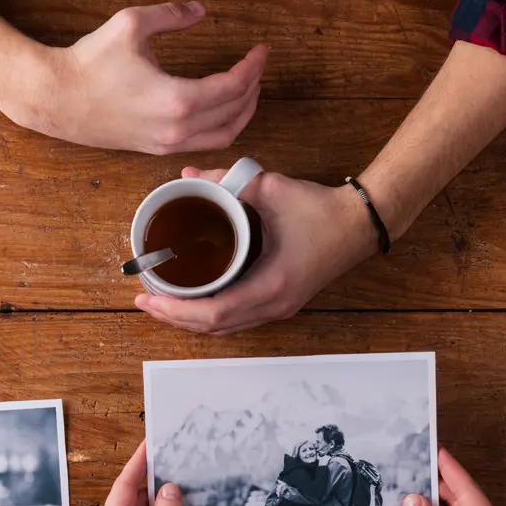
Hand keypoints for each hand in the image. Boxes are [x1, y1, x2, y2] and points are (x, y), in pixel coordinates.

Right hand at [38, 3, 267, 153]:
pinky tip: (222, 108)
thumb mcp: (131, 25)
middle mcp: (177, 129)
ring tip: (249, 88)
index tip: (261, 50)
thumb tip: (199, 11)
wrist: (57, 99)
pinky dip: (223, 127)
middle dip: (253, 86)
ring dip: (243, 112)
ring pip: (224, 135)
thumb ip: (171, 15)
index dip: (254, 66)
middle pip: (235, 112)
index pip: (233, 87)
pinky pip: (204, 143)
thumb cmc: (90, 63)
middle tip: (257, 64)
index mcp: (177, 100)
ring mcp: (168, 143)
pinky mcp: (157, 148)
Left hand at [135, 169, 378, 334]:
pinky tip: (193, 301)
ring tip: (162, 303)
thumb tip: (189, 176)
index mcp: (270, 285)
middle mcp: (274, 306)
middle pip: (213, 329)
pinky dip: (210, 315)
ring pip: (225, 329)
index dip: (175, 310)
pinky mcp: (281, 304)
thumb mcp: (271, 188)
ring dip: (190, 320)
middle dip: (174, 318)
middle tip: (144, 300)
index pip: (212, 313)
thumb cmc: (321, 209)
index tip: (147, 297)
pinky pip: (238, 320)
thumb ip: (227, 181)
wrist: (361, 223)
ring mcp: (279, 309)